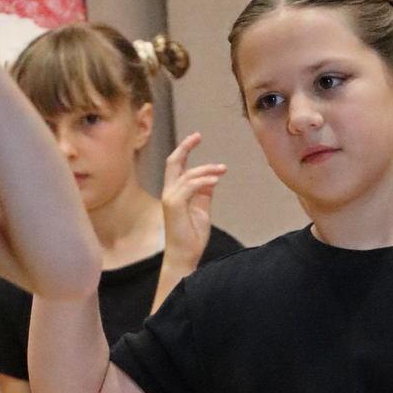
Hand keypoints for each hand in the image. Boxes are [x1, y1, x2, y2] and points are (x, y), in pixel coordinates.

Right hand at [161, 132, 226, 272]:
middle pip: (173, 163)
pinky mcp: (175, 205)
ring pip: (187, 175)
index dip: (185, 151)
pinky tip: (216, 179)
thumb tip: (212, 180)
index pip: (176, 166)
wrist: (184, 256)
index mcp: (175, 193)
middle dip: (185, 147)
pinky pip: (190, 187)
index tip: (197, 138)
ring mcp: (170, 198)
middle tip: (198, 136)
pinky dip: (204, 181)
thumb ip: (204, 194)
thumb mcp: (202, 211)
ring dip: (206, 170)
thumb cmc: (191, 237)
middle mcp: (169, 193)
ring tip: (223, 169)